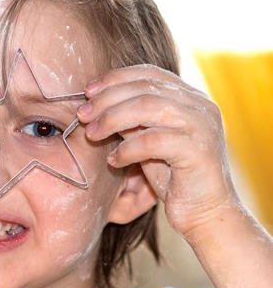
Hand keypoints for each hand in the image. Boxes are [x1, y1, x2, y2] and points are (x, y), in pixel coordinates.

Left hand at [77, 64, 240, 238]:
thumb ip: (132, 121)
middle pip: (145, 87)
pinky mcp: (198, 150)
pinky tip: (114, 161)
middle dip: (107, 99)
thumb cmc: (174, 178)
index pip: (149, 73)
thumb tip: (96, 104)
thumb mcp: (148, 143)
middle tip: (82, 115)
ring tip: (92, 135)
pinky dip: (127, 149)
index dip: (115, 79)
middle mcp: (201, 105)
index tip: (87, 92)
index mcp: (191, 97)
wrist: (205, 213)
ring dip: (112, 119)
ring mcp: (202, 125)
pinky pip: (153, 141)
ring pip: (148, 107)